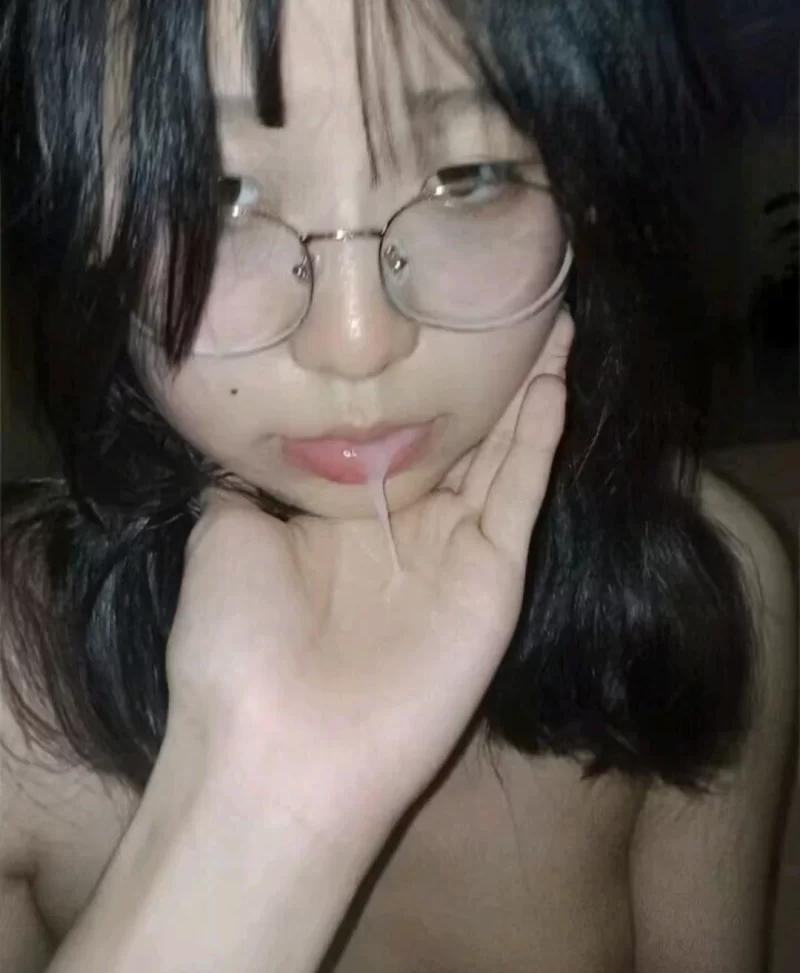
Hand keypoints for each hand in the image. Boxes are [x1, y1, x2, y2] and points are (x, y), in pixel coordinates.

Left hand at [165, 310, 572, 838]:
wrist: (273, 750)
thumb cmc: (233, 646)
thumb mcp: (221, 534)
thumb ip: (247, 478)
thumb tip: (238, 432)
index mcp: (343, 517)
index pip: (394, 429)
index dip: (414, 376)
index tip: (424, 311)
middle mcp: (406, 527)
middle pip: (461, 431)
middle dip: (484, 368)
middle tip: (506, 293)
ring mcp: (454, 551)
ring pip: (502, 449)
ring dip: (527, 383)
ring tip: (549, 314)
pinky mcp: (494, 575)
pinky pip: (522, 490)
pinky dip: (540, 433)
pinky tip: (552, 375)